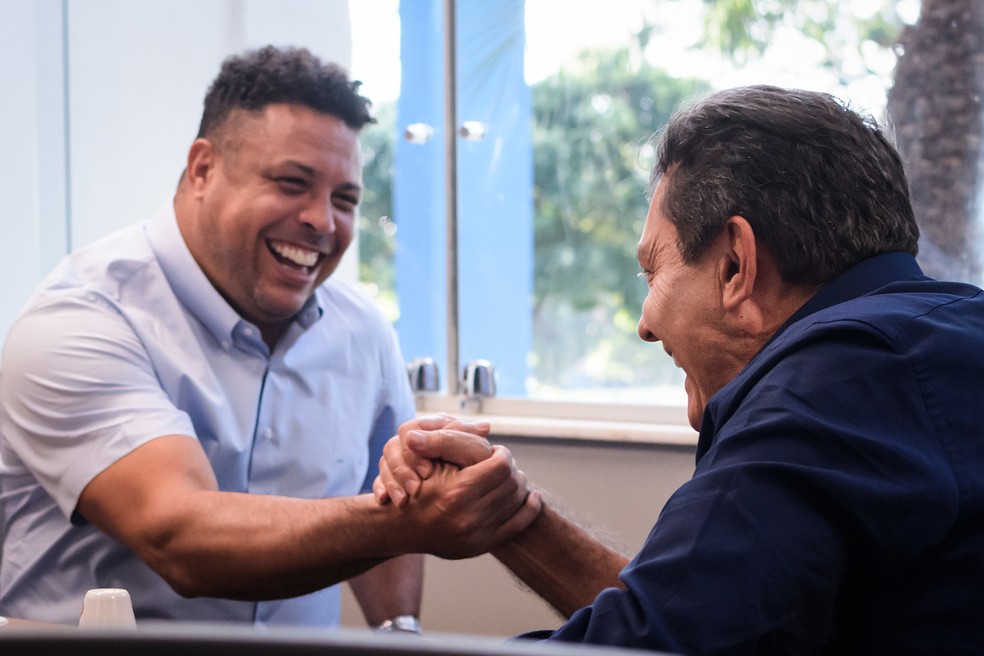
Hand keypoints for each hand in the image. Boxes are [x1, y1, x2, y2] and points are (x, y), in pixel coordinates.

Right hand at [373, 414, 493, 506]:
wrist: (467, 492)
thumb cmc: (473, 464)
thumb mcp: (471, 451)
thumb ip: (465, 438)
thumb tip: (476, 428)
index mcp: (431, 427)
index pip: (412, 429)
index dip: (417, 450)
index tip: (428, 471)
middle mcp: (413, 439)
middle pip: (393, 446)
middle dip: (402, 469)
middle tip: (415, 489)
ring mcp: (401, 457)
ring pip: (384, 462)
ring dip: (392, 481)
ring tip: (403, 501)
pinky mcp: (392, 476)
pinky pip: (378, 480)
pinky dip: (381, 489)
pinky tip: (385, 501)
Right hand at [389, 444, 542, 558]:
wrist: (400, 527)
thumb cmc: (415, 488)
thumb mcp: (429, 459)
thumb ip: (455, 439)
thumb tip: (487, 426)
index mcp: (457, 493)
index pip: (501, 466)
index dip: (502, 454)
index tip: (495, 451)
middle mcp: (469, 517)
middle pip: (513, 483)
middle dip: (511, 469)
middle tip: (501, 464)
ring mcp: (477, 536)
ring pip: (517, 502)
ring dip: (517, 485)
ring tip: (507, 477)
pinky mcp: (482, 546)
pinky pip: (518, 526)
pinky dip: (529, 509)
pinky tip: (531, 497)